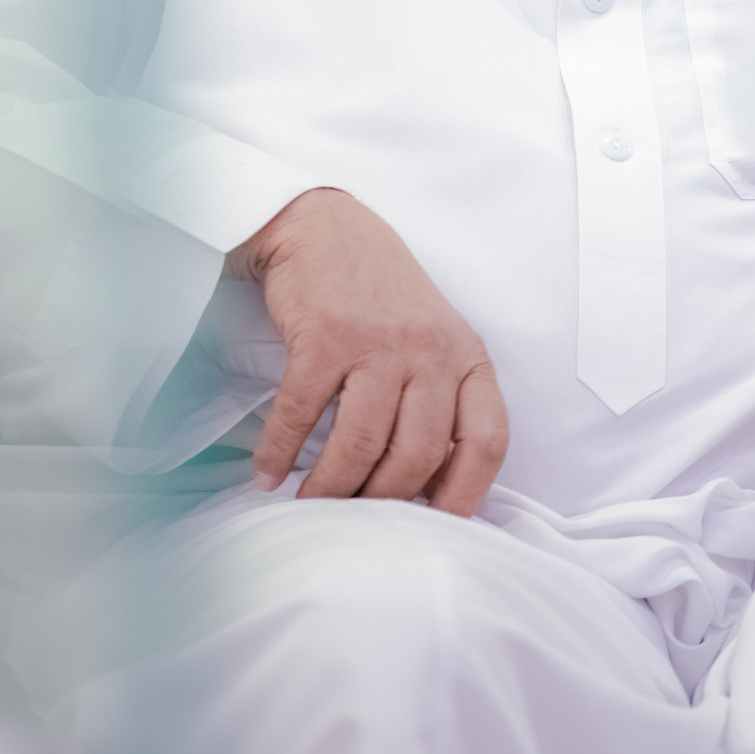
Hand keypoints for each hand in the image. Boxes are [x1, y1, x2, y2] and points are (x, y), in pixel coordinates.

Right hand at [226, 188, 507, 515]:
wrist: (325, 226)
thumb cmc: (380, 293)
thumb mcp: (433, 338)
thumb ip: (440, 400)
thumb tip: (428, 488)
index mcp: (466, 355)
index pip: (487, 439)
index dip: (465, 494)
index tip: (435, 528)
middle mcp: (431, 349)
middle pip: (418, 456)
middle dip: (382, 500)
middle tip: (353, 519)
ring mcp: (378, 342)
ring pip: (361, 445)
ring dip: (331, 488)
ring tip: (309, 505)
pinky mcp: (325, 336)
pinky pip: (301, 414)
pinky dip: (279, 452)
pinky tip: (267, 472)